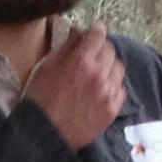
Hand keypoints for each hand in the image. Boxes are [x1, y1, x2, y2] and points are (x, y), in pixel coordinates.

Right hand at [24, 23, 125, 149]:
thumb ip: (67, 46)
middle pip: (110, 50)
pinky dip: (112, 86)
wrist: (45, 130)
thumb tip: (79, 31)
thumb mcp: (47, 64)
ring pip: (118, 68)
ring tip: (97, 72)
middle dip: (101, 48)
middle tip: (91, 54)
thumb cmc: (40, 95)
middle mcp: (98, 74)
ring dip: (109, 66)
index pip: (99, 34)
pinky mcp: (112, 109)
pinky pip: (120, 89)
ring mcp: (107, 92)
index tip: (93, 33)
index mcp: (80, 60)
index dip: (95, 31)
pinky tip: (100, 90)